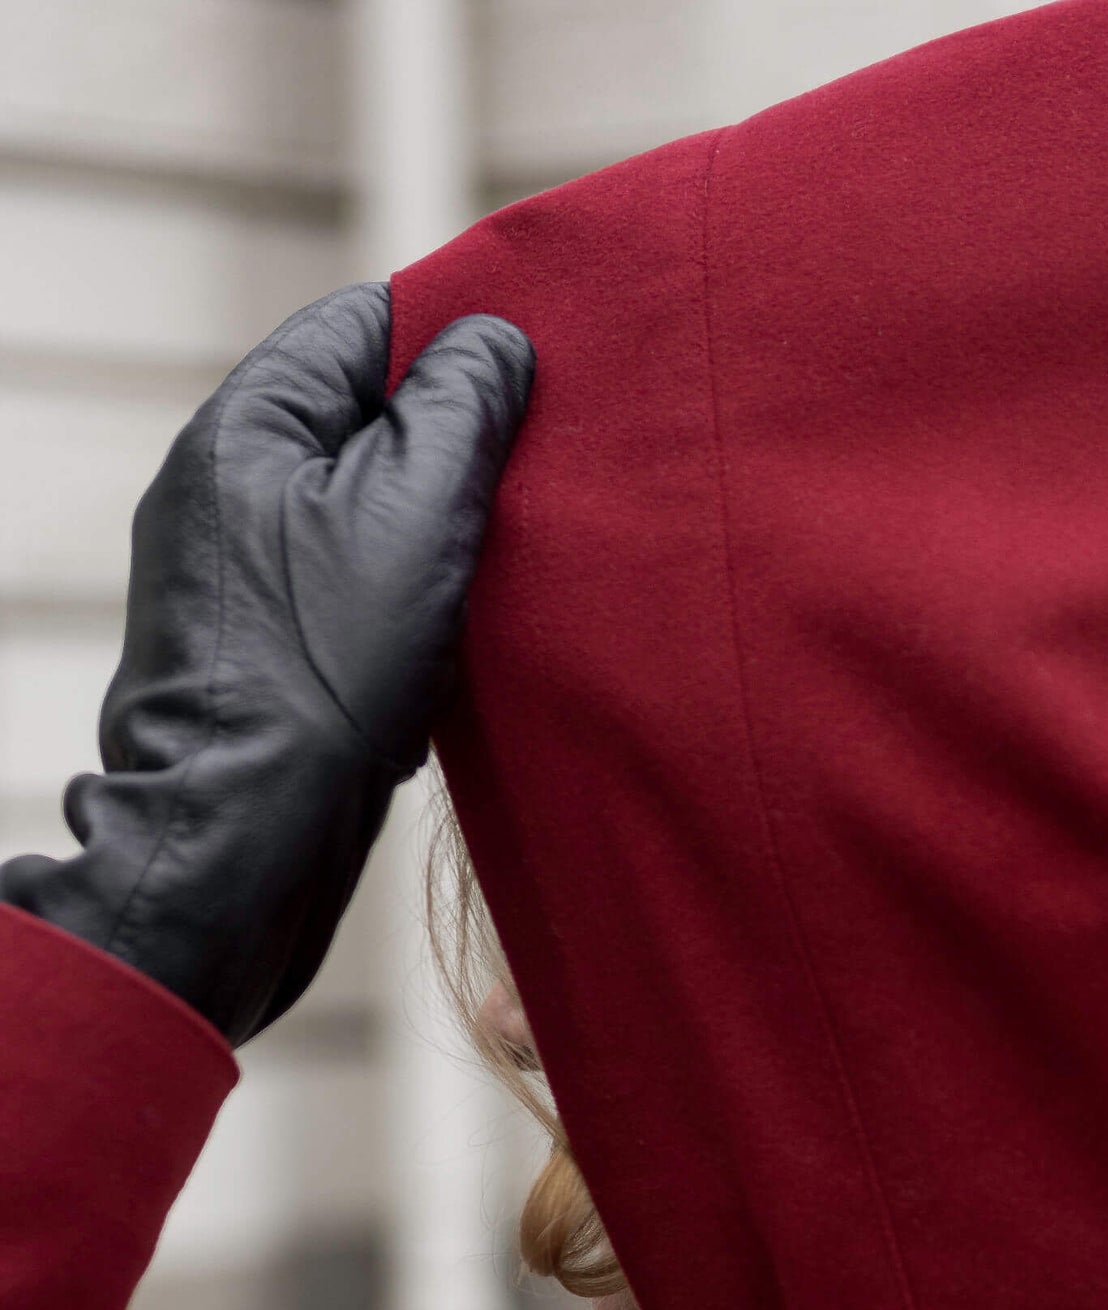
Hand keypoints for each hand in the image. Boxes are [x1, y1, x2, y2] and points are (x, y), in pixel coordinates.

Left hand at [0, 283, 533, 1044]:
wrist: (245, 839)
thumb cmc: (324, 672)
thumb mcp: (415, 512)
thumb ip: (459, 408)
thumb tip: (494, 340)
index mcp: (244, 424)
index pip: (361, 325)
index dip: (455, 338)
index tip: (538, 376)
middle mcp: (221, 486)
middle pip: (362, 420)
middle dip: (452, 441)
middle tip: (538, 475)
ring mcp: (234, 573)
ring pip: (360, 510)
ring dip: (435, 531)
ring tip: (503, 563)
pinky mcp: (257, 651)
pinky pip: (348, 588)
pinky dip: (406, 599)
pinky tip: (451, 639)